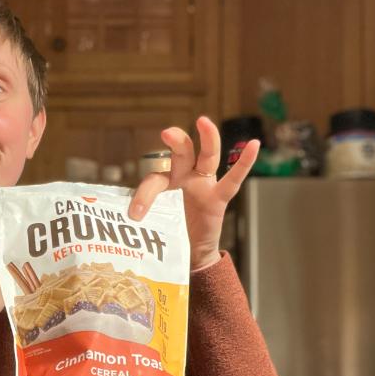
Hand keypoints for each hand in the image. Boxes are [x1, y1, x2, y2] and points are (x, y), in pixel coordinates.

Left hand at [128, 116, 259, 270]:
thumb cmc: (166, 234)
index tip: (135, 214)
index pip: (154, 180)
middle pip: (181, 154)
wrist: (188, 253)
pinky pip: (234, 179)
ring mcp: (203, 184)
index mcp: (164, 183)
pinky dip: (245, 162)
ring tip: (204, 122)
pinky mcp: (219, 197)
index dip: (143, 195)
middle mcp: (183, 177)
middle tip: (167, 132)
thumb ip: (143, 221)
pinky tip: (254, 144)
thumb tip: (120, 228)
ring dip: (207, 139)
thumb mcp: (151, 225)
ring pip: (206, 157)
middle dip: (176, 141)